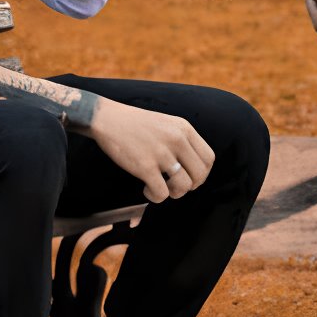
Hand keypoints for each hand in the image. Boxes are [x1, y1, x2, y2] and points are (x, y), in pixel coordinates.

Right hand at [87, 99, 215, 202]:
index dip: (203, 174)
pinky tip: (147, 189)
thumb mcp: (167, 124)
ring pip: (183, 186)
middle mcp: (177, 140)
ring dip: (174, 193)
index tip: (191, 177)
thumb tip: (192, 166)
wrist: (108, 118)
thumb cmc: (136, 124)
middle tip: (175, 186)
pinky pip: (161, 193)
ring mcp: (162, 153)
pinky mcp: (145, 166)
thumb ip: (182, 140)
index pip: (209, 158)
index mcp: (184, 129)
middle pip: (200, 175)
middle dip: (190, 187)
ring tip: (161, 188)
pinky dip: (156, 197)